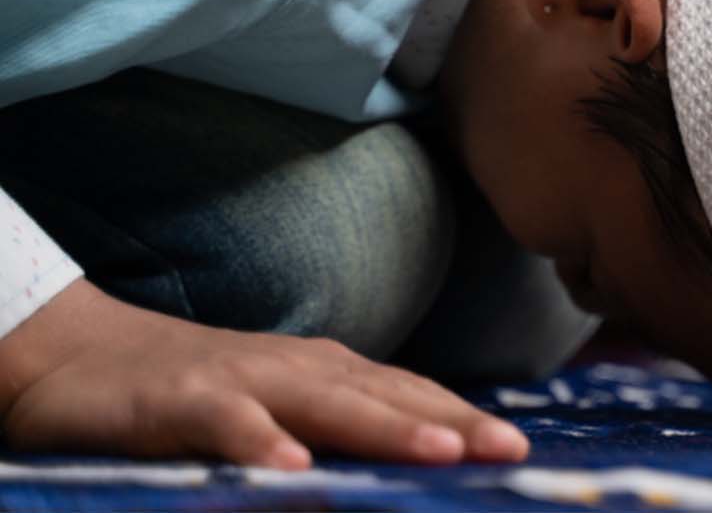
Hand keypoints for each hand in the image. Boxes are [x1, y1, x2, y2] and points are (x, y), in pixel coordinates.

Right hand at [0, 280, 528, 468]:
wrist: (80, 354)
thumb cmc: (195, 389)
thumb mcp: (279, 405)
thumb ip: (339, 424)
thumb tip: (417, 452)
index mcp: (327, 372)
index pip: (410, 394)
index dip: (465, 418)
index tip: (521, 447)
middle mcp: (296, 369)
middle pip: (387, 397)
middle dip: (453, 423)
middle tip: (510, 449)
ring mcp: (240, 382)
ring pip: (325, 405)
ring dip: (385, 427)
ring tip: (442, 452)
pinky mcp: (179, 404)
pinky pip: (227, 425)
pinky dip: (260, 443)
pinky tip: (292, 468)